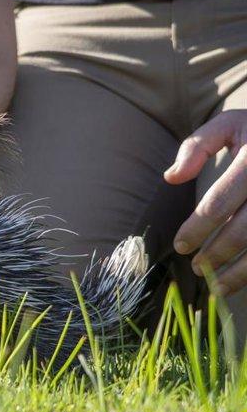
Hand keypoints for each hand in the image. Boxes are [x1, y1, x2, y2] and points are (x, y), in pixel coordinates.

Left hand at [164, 109, 246, 294]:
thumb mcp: (229, 125)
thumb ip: (197, 146)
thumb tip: (172, 178)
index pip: (219, 202)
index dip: (197, 229)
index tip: (179, 246)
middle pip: (245, 230)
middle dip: (218, 254)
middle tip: (195, 267)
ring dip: (243, 272)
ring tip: (217, 286)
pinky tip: (244, 278)